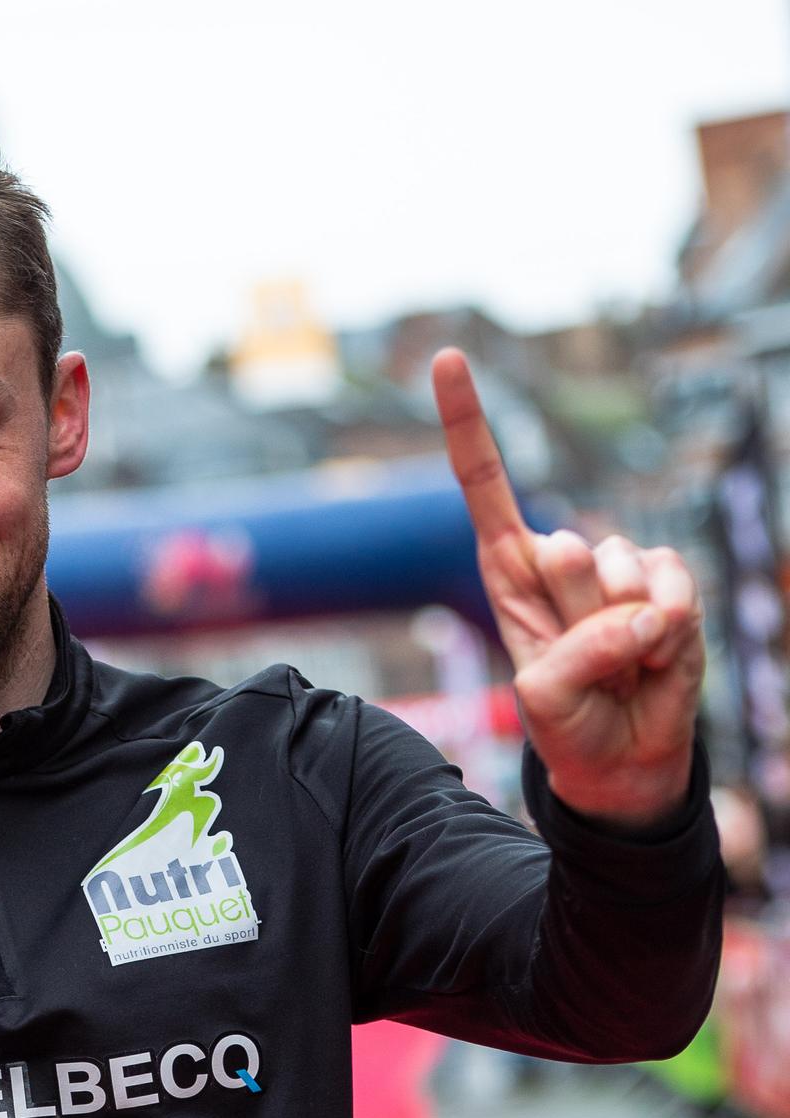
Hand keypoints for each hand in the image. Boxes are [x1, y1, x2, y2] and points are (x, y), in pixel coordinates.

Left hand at [434, 348, 704, 831]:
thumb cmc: (568, 719)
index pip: (483, 480)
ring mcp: (617, 567)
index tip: (447, 357)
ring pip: (619, 573)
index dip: (468, 420)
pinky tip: (655, 660)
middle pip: (563, 553)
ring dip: (623, 633)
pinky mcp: (669, 584)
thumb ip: (581, 650)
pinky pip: (672, 590)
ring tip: (618, 666)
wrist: (623, 757)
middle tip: (583, 662)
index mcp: (508, 567)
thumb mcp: (545, 694)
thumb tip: (645, 612)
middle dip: (574, 615)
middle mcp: (559, 555)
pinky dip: (669, 635)